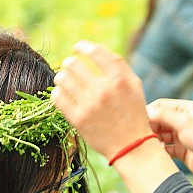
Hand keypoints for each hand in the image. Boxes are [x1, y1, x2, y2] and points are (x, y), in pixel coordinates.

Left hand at [52, 41, 155, 161]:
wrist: (131, 146)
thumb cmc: (133, 113)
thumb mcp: (135, 86)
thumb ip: (119, 66)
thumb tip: (97, 50)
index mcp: (119, 79)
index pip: (94, 51)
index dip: (82, 46)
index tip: (77, 48)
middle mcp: (103, 90)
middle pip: (73, 63)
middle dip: (70, 63)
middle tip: (71, 68)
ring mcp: (89, 105)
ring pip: (62, 79)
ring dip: (62, 77)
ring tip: (65, 81)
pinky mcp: (78, 119)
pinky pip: (57, 97)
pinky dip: (57, 93)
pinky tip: (62, 95)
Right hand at [146, 98, 192, 192]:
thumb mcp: (184, 123)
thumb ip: (163, 115)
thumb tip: (145, 112)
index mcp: (185, 109)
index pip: (160, 105)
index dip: (148, 112)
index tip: (137, 122)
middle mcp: (182, 121)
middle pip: (158, 120)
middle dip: (150, 127)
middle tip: (142, 136)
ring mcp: (181, 136)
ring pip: (160, 135)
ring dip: (154, 140)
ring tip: (148, 145)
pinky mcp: (181, 151)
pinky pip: (165, 148)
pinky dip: (160, 151)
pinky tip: (157, 154)